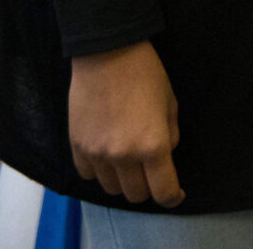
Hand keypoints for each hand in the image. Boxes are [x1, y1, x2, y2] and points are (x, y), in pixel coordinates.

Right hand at [69, 42, 182, 206]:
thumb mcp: (171, 104)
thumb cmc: (146, 75)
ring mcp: (97, 153)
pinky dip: (99, 171)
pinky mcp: (76, 146)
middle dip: (147, 188)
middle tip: (152, 173)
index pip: (163, 191)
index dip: (173, 197)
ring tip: (128, 162)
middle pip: (135, 194)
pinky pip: (87, 174)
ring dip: (123, 181)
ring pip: (110, 188)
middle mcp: (123, 156)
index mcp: (153, 145)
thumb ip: (170, 136)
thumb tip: (164, 156)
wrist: (108, 55)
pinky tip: (107, 154)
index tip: (176, 194)